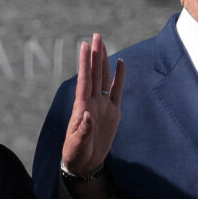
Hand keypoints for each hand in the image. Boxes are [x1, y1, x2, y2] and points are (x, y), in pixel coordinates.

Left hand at [62, 33, 124, 175]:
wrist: (85, 162)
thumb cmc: (77, 153)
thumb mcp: (77, 145)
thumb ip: (82, 131)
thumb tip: (87, 115)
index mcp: (82, 107)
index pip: (84, 80)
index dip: (84, 63)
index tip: (84, 46)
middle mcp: (92, 102)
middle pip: (95, 74)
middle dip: (95, 55)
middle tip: (96, 36)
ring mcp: (103, 106)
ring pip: (104, 78)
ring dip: (104, 62)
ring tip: (103, 44)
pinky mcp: (113, 112)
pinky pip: (117, 91)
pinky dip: (119, 78)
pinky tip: (121, 64)